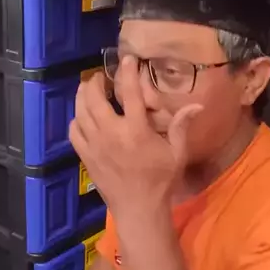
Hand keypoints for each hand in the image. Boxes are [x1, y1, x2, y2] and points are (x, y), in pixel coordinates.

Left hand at [69, 55, 202, 217]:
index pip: (129, 93)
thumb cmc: (161, 181)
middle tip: (101, 77)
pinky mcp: (86, 156)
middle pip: (95, 98)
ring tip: (88, 89)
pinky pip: (74, 131)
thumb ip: (181, 126)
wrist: (138, 209)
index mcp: (136, 130)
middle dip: (96, 82)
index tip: (127, 59)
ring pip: (80, 112)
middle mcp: (111, 134)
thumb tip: (196, 105)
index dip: (127, 72)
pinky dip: (75, 120)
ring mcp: (95, 145)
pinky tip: (82, 116)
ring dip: (82, 96)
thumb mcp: (177, 153)